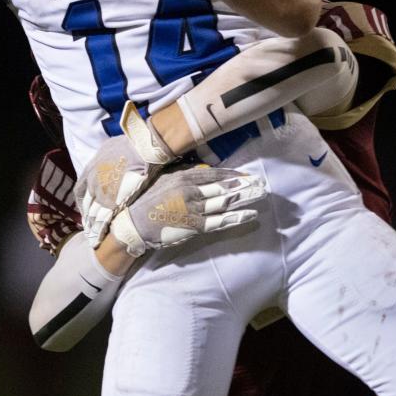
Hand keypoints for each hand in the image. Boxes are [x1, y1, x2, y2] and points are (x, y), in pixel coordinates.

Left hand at [76, 101, 177, 247]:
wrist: (144, 147)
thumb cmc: (131, 146)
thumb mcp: (110, 149)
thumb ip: (104, 161)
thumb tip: (106, 164)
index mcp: (91, 169)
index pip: (80, 190)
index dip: (82, 201)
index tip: (84, 210)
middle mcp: (93, 181)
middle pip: (86, 204)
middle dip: (86, 217)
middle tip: (88, 227)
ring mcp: (104, 191)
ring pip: (93, 214)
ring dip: (93, 226)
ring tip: (94, 237)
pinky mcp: (116, 200)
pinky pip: (104, 218)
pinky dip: (102, 228)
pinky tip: (104, 234)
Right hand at [110, 166, 265, 257]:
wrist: (133, 225)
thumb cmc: (145, 201)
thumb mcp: (162, 180)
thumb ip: (181, 173)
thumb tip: (199, 168)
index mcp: (183, 177)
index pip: (214, 174)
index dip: (232, 174)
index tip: (247, 175)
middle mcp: (191, 191)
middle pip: (224, 187)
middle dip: (245, 185)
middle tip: (262, 184)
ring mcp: (194, 209)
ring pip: (226, 202)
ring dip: (245, 198)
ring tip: (261, 194)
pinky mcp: (195, 226)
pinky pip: (221, 221)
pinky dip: (237, 217)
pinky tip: (251, 214)